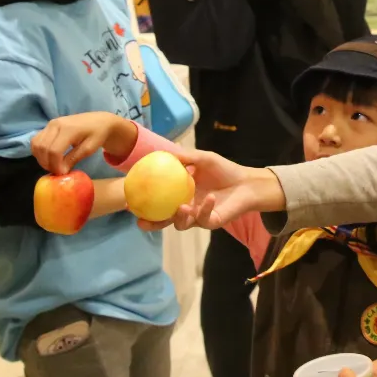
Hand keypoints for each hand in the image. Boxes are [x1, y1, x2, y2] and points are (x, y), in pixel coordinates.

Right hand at [32, 114, 136, 173]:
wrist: (99, 121)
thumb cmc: (97, 134)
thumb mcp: (89, 148)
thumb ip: (74, 158)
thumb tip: (61, 171)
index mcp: (68, 129)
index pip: (54, 151)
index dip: (55, 165)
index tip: (62, 173)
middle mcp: (56, 124)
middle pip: (43, 148)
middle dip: (47, 163)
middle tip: (57, 171)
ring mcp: (50, 124)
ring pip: (36, 144)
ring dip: (41, 158)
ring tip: (53, 165)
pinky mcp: (48, 126)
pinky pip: (36, 140)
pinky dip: (39, 151)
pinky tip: (49, 158)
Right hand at [136, 148, 282, 231]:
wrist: (246, 182)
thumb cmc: (224, 170)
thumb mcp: (202, 159)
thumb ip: (185, 158)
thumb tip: (163, 152)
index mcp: (179, 194)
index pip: (158, 202)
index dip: (143, 204)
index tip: (130, 202)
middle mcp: (185, 208)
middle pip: (164, 220)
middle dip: (152, 223)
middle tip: (142, 220)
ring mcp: (197, 217)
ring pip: (182, 224)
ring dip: (179, 217)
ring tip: (182, 207)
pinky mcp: (211, 222)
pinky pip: (204, 218)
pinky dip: (205, 208)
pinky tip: (210, 198)